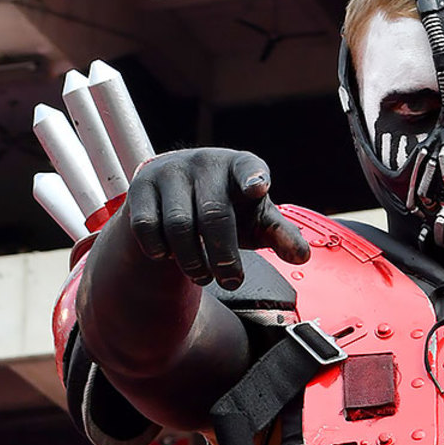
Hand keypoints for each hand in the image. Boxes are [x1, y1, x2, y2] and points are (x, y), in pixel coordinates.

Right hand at [127, 148, 309, 290]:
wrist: (177, 197)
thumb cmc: (230, 210)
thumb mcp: (257, 221)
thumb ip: (281, 236)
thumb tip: (303, 257)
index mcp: (239, 166)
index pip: (249, 168)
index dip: (253, 178)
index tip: (258, 189)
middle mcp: (204, 162)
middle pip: (214, 215)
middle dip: (224, 257)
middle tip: (233, 282)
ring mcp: (169, 171)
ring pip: (178, 226)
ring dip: (192, 262)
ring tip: (203, 276)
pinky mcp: (141, 186)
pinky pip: (147, 227)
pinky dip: (160, 251)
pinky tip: (170, 257)